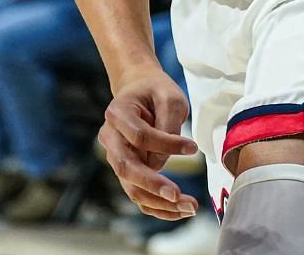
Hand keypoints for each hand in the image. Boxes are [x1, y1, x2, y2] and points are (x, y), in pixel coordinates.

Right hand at [98, 70, 199, 219]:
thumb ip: (167, 126)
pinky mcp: (126, 170)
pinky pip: (138, 193)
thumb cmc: (156, 92)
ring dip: (159, 202)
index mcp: (117, 113)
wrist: (139, 91)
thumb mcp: (170, 97)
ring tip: (189, 207)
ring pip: (131, 186)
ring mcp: (115, 156)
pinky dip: (157, 207)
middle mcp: (110, 137)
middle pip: (126, 166)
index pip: (139, 135)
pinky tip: (179, 211)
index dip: (166, 144)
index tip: (193, 147)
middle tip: (178, 195)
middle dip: (152, 184)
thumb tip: (162, 163)